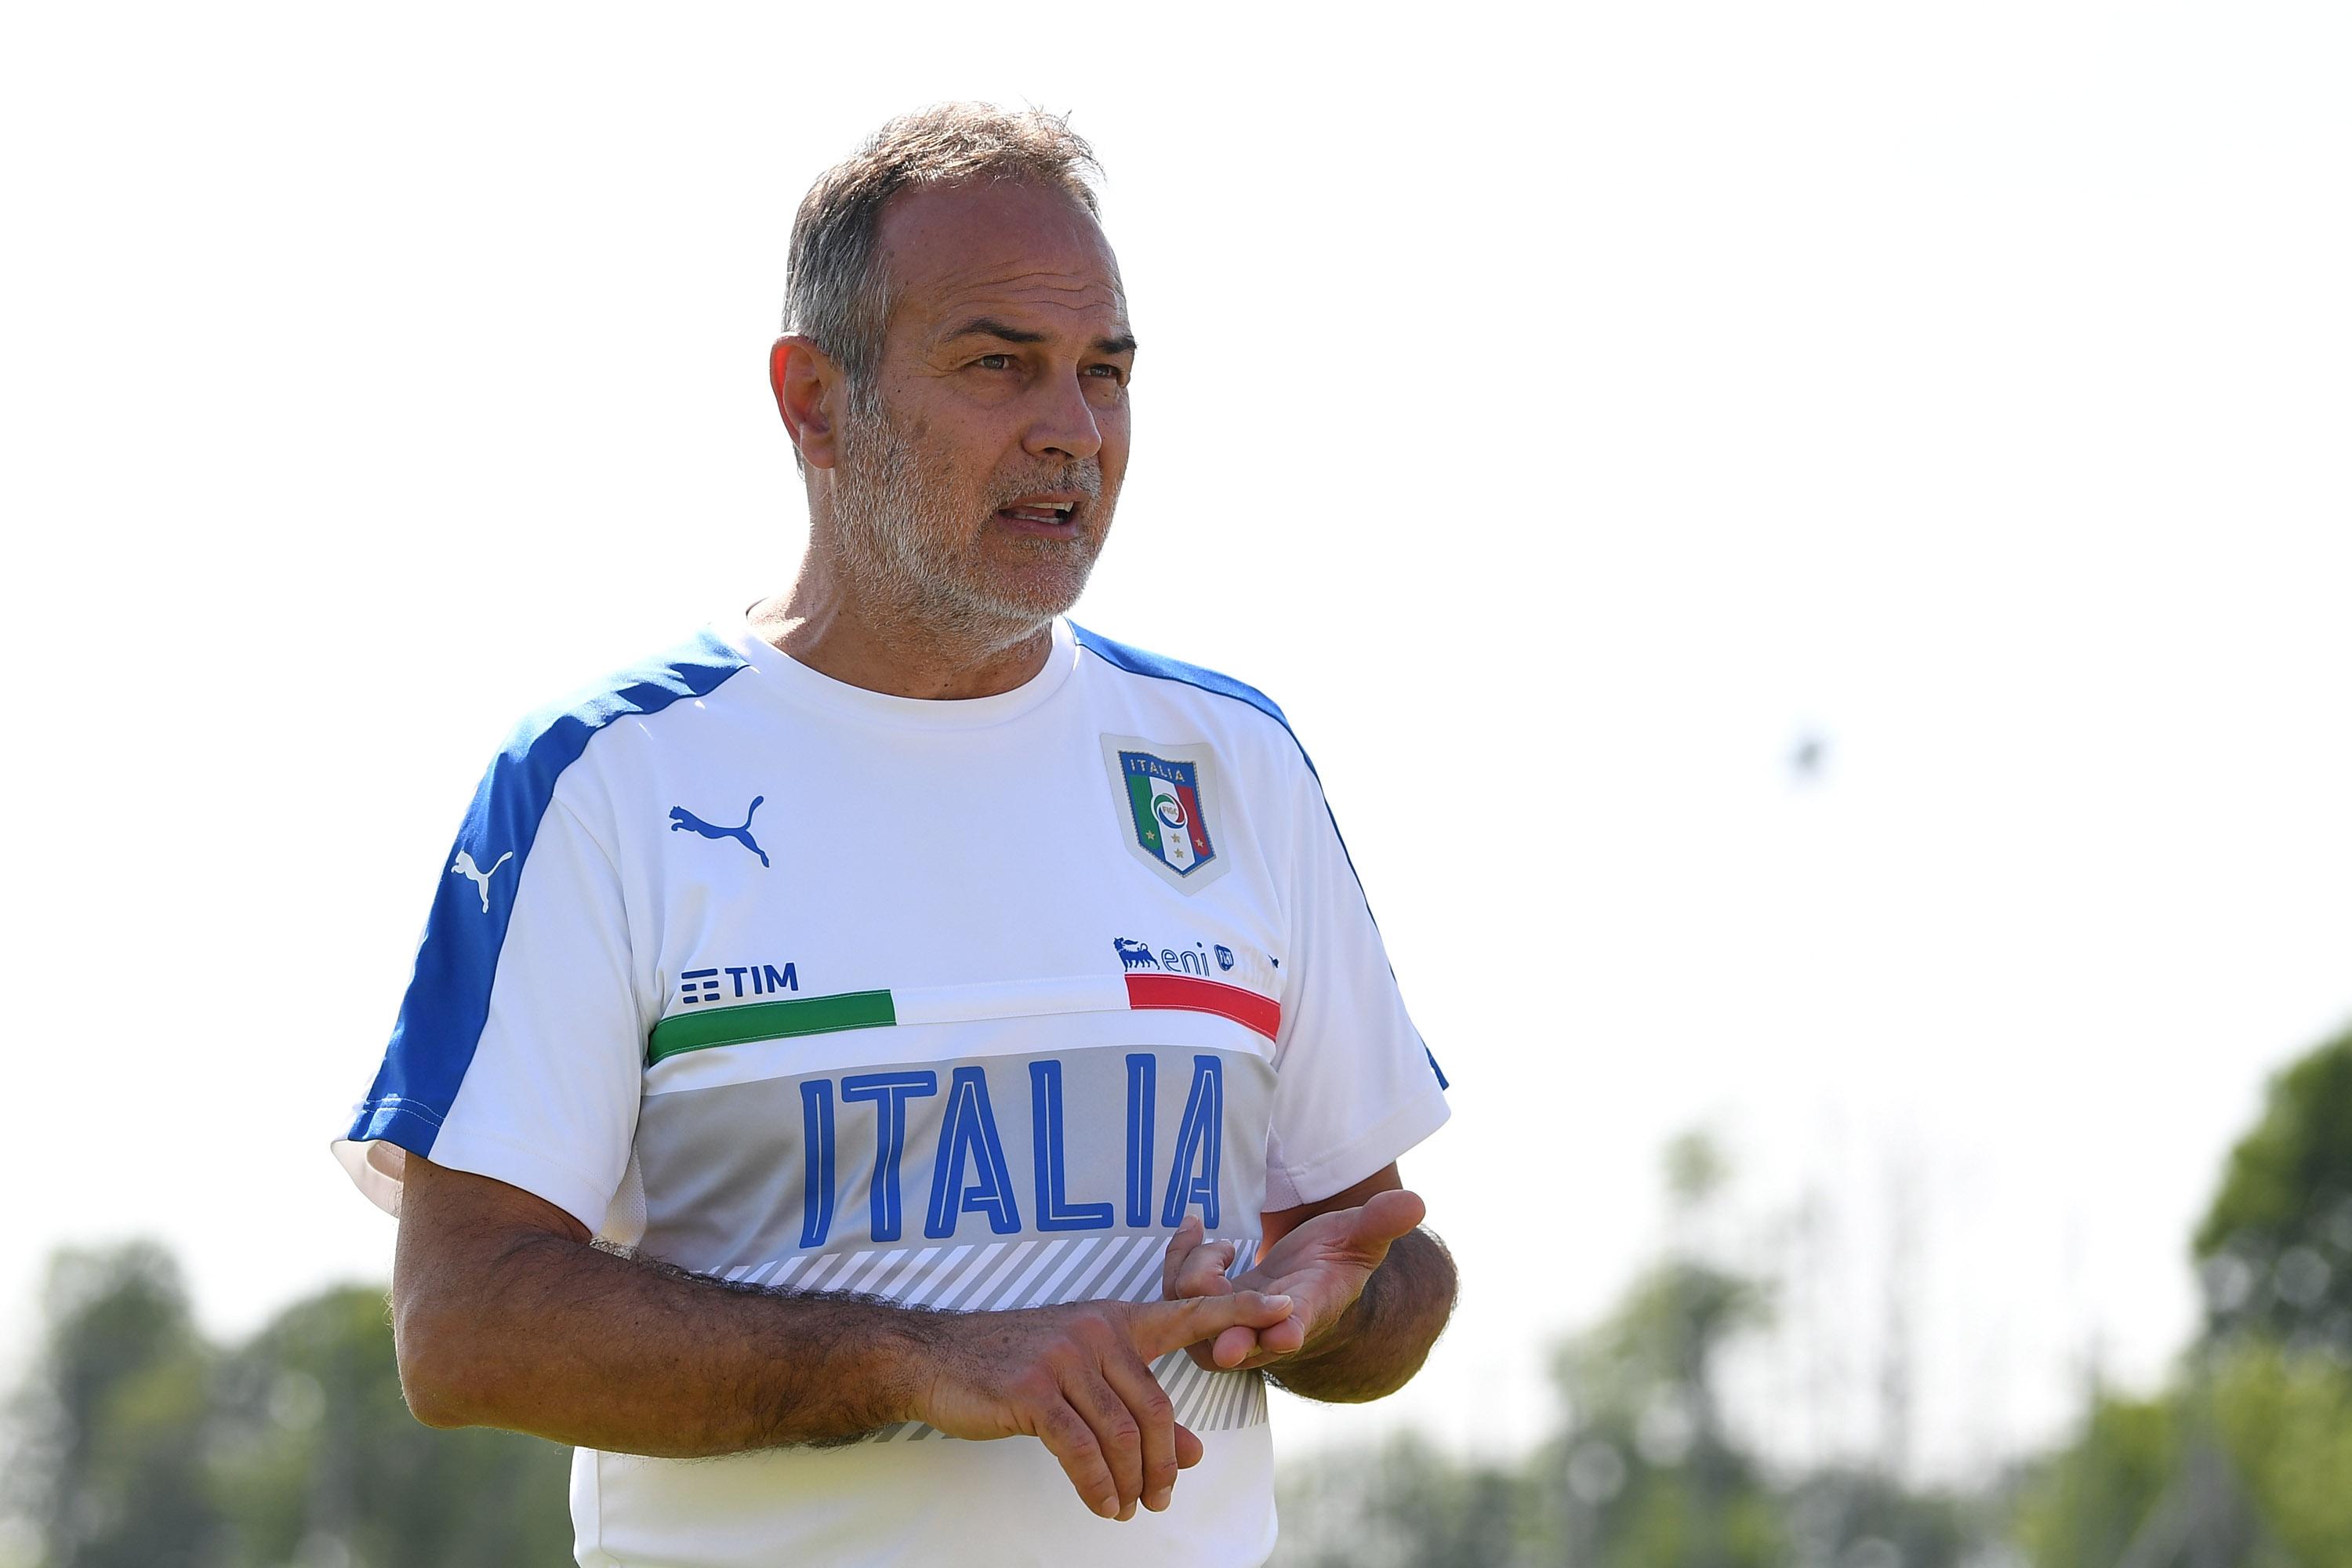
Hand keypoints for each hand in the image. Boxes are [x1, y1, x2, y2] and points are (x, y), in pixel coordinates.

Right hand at [916, 1290, 1295, 1521]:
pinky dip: (1099, 1486)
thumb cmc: (1012, 1366)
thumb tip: (1191, 1453)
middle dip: (1165, 1462)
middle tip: (1162, 1498)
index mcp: (1115, 1320)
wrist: (935, 1357)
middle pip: (1157, 1407)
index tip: (1285, 1307)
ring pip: (1123, 1433)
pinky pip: (1082, 1449)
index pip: (1187, 1314)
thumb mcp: (1083, 1379)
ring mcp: (1065, 1357)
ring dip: (1132, 1482)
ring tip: (1130, 1508)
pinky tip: (1103, 1506)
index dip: (1238, 1310)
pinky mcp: (1033, 1390)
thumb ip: (1141, 1410)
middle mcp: (1096, 1330)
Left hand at [1161, 1189, 1426, 1372]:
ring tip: (1223, 1243)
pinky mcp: (1200, 1309)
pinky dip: (1179, 1254)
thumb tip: (1415, 1201)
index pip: (1295, 1328)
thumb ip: (1380, 1223)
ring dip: (1197, 1265)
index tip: (1285, 1333)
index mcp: (1305, 1313)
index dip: (1288, 1331)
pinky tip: (1195, 1227)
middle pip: (1230, 1335)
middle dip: (1223, 1325)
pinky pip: (1174, 1289)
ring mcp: (1227, 1324)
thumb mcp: (1361, 1238)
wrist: (1306, 1279)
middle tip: (1216, 1299)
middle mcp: (1261, 1330)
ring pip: (1191, 1306)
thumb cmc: (1336, 1260)